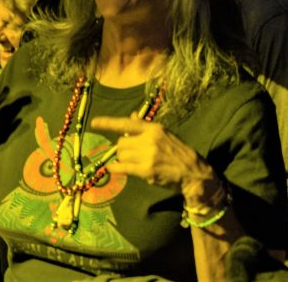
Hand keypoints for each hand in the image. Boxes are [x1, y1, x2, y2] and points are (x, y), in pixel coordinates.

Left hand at [90, 115, 215, 193]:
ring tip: (134, 163)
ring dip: (123, 159)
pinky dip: (115, 168)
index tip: (93, 123)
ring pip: (121, 155)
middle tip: (132, 155)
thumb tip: (130, 116)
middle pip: (121, 142)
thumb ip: (145, 126)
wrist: (194, 172)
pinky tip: (114, 168)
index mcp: (153, 129)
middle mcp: (149, 140)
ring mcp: (148, 155)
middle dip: (122, 149)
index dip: (107, 123)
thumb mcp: (164, 134)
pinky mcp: (146, 170)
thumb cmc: (177, 152)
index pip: (126, 123)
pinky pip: (122, 167)